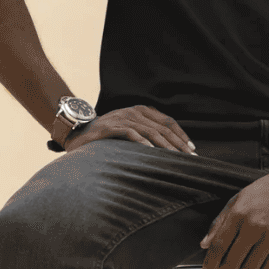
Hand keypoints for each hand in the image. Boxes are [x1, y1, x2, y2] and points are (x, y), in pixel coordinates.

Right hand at [64, 105, 195, 155]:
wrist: (77, 132)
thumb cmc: (106, 135)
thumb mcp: (129, 130)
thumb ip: (146, 133)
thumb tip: (169, 149)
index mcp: (140, 111)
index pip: (167, 121)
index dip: (181, 135)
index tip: (191, 149)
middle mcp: (133, 112)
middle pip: (162, 127)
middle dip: (178, 144)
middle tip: (189, 158)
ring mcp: (121, 118)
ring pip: (150, 131)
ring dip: (165, 146)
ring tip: (175, 158)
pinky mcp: (110, 127)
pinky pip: (130, 134)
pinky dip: (142, 143)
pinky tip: (151, 152)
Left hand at [200, 165, 268, 268]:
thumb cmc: (267, 190)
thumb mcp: (237, 199)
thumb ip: (219, 223)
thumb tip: (205, 244)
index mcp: (239, 214)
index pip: (218, 247)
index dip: (210, 264)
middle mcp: (254, 226)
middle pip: (232, 263)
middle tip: (228, 268)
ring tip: (247, 261)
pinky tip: (261, 261)